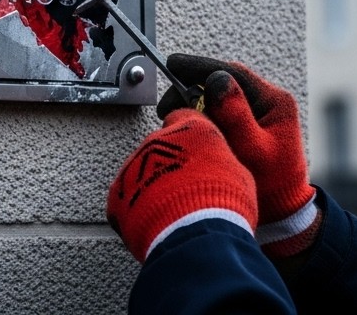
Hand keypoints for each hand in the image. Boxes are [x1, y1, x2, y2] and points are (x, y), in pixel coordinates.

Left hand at [107, 108, 257, 261]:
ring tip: (171, 212)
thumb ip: (221, 161)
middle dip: (170, 164)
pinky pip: (126, 198)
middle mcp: (157, 141)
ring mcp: (133, 166)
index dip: (189, 134)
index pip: (183, 116)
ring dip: (152, 186)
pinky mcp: (116, 194)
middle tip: (186, 189)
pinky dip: (136, 209)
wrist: (196, 238)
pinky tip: (155, 224)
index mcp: (190, 129)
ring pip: (140, 172)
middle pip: (160, 146)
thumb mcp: (240, 175)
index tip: (194, 149)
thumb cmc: (225, 206)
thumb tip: (218, 167)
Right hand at [158, 55, 319, 255]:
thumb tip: (216, 80)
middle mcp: (267, 103)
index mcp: (274, 102)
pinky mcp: (248, 127)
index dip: (200, 66)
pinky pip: (220, 113)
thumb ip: (236, 115)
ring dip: (195, 104)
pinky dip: (202, 116)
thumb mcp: (252, 149)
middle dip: (192, 89)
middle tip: (168, 106)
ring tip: (176, 119)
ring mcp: (258, 114)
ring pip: (219, 97)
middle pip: (223, 82)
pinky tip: (190, 128)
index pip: (233, 73)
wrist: (283, 214)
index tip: (173, 65)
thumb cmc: (273, 186)